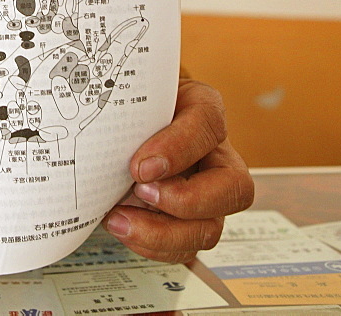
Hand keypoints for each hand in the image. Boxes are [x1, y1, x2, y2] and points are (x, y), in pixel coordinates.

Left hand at [102, 78, 253, 262]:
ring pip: (210, 228)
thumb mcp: (132, 93)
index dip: (179, 148)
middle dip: (186, 200)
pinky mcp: (189, 222)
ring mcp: (208, 194)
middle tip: (140, 192)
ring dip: (163, 233)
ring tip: (119, 219)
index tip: (141, 165)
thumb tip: (106, 127)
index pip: (208, 123)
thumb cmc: (134, 105)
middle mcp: (215, 156)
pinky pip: (184, 248)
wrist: (127, 121)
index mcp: (203, 110)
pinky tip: (123, 228)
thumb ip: (126, 103)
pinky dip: (151, 245)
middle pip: (234, 188)